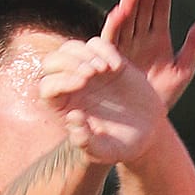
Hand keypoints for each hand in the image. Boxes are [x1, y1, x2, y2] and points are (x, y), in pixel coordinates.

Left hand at [36, 35, 167, 164]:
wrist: (147, 133)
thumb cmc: (121, 145)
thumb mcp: (105, 151)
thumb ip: (86, 142)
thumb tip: (72, 117)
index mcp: (63, 106)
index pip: (48, 86)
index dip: (60, 81)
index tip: (83, 84)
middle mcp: (70, 86)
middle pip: (52, 62)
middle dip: (69, 62)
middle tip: (92, 74)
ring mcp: (88, 71)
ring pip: (71, 48)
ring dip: (85, 54)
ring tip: (104, 70)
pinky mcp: (107, 61)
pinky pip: (96, 44)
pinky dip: (104, 49)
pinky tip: (116, 67)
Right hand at [102, 0, 194, 114]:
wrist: (145, 121)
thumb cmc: (164, 95)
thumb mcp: (183, 69)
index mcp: (157, 37)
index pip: (160, 11)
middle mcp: (139, 38)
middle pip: (142, 11)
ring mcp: (124, 47)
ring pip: (126, 21)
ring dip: (129, 4)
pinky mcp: (111, 59)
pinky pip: (111, 40)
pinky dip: (114, 26)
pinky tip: (119, 12)